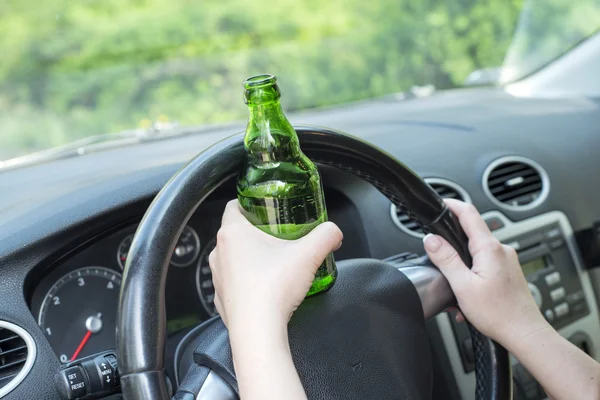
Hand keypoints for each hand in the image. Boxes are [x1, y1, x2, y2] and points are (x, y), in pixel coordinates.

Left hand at [209, 200, 342, 331]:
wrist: (258, 329)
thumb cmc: (273, 289)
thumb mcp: (309, 254)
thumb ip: (326, 236)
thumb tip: (333, 232)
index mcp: (233, 233)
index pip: (234, 205)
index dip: (250, 204)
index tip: (265, 209)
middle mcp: (219, 253)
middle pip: (235, 233)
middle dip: (256, 232)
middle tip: (278, 236)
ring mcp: (218, 277)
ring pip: (233, 258)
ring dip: (250, 258)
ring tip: (273, 263)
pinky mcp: (221, 298)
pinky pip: (233, 283)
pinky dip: (247, 282)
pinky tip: (265, 287)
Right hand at [423, 199, 549, 346]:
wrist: (525, 333)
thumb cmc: (499, 314)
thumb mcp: (463, 286)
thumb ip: (445, 259)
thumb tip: (431, 239)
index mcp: (489, 249)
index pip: (469, 214)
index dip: (453, 205)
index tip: (441, 203)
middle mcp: (502, 250)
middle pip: (471, 233)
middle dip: (452, 244)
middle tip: (438, 256)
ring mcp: (507, 261)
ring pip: (477, 253)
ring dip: (462, 266)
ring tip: (455, 289)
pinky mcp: (509, 272)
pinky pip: (485, 265)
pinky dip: (472, 275)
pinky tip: (468, 296)